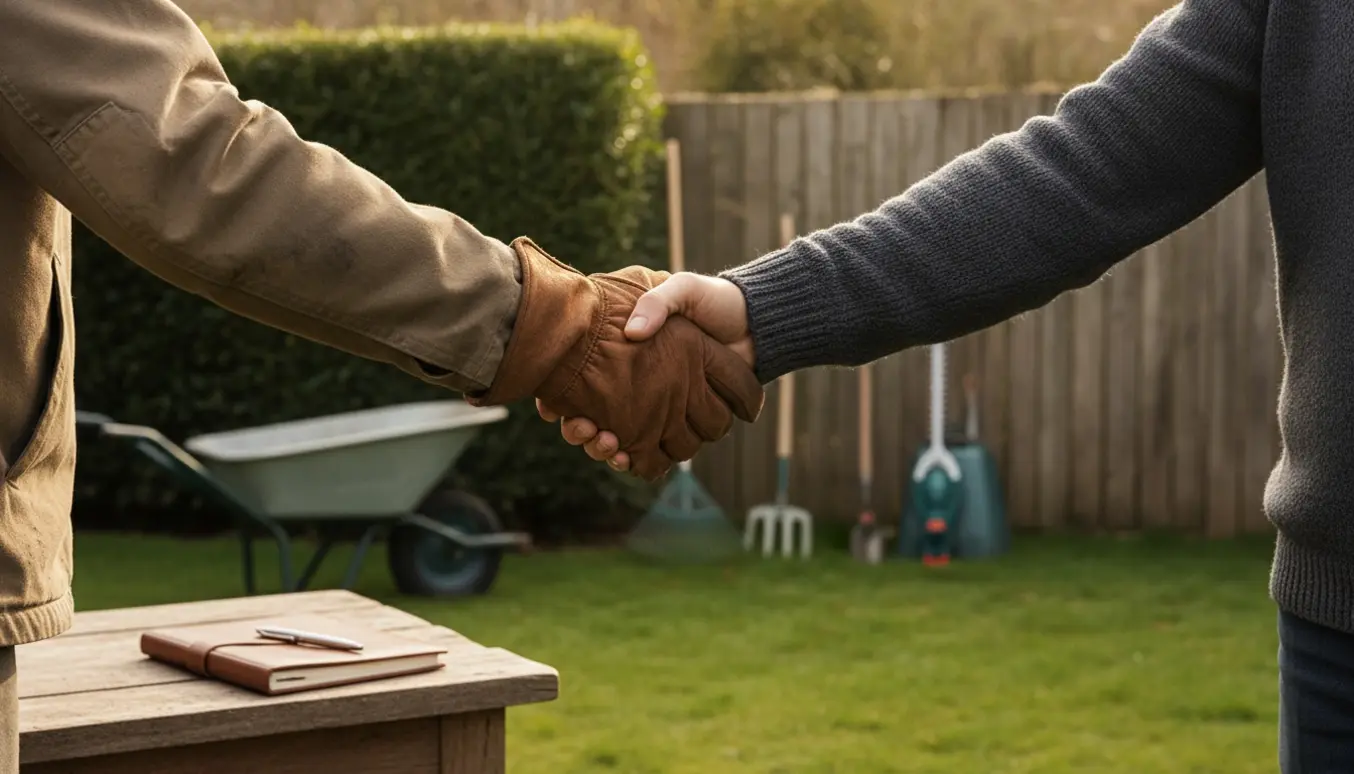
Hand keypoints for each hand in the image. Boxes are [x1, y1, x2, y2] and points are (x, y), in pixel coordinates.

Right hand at [537, 271, 753, 472]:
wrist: (754, 324)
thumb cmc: (713, 303)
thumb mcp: (683, 290)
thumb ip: (658, 302)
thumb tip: (633, 333)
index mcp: (625, 353)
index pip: (580, 378)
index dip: (559, 394)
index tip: (550, 405)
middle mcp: (634, 382)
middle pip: (590, 415)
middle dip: (579, 430)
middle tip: (580, 428)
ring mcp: (655, 405)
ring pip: (615, 437)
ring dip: (601, 446)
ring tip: (605, 443)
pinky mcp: (679, 422)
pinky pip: (651, 449)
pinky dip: (635, 459)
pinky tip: (626, 458)